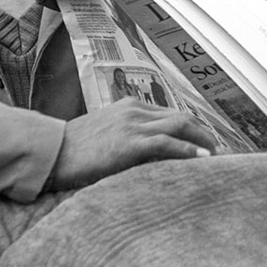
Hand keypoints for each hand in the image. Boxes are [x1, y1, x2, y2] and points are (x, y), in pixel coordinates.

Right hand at [48, 99, 213, 190]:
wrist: (48, 153)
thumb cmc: (71, 149)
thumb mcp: (103, 135)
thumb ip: (125, 136)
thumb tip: (145, 152)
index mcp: (128, 107)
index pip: (169, 114)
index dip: (191, 127)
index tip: (205, 140)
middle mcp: (133, 111)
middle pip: (180, 117)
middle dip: (203, 132)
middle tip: (218, 148)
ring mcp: (131, 125)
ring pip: (179, 126)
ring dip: (202, 139)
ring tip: (215, 154)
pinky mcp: (128, 142)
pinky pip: (166, 143)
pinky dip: (187, 149)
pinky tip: (201, 158)